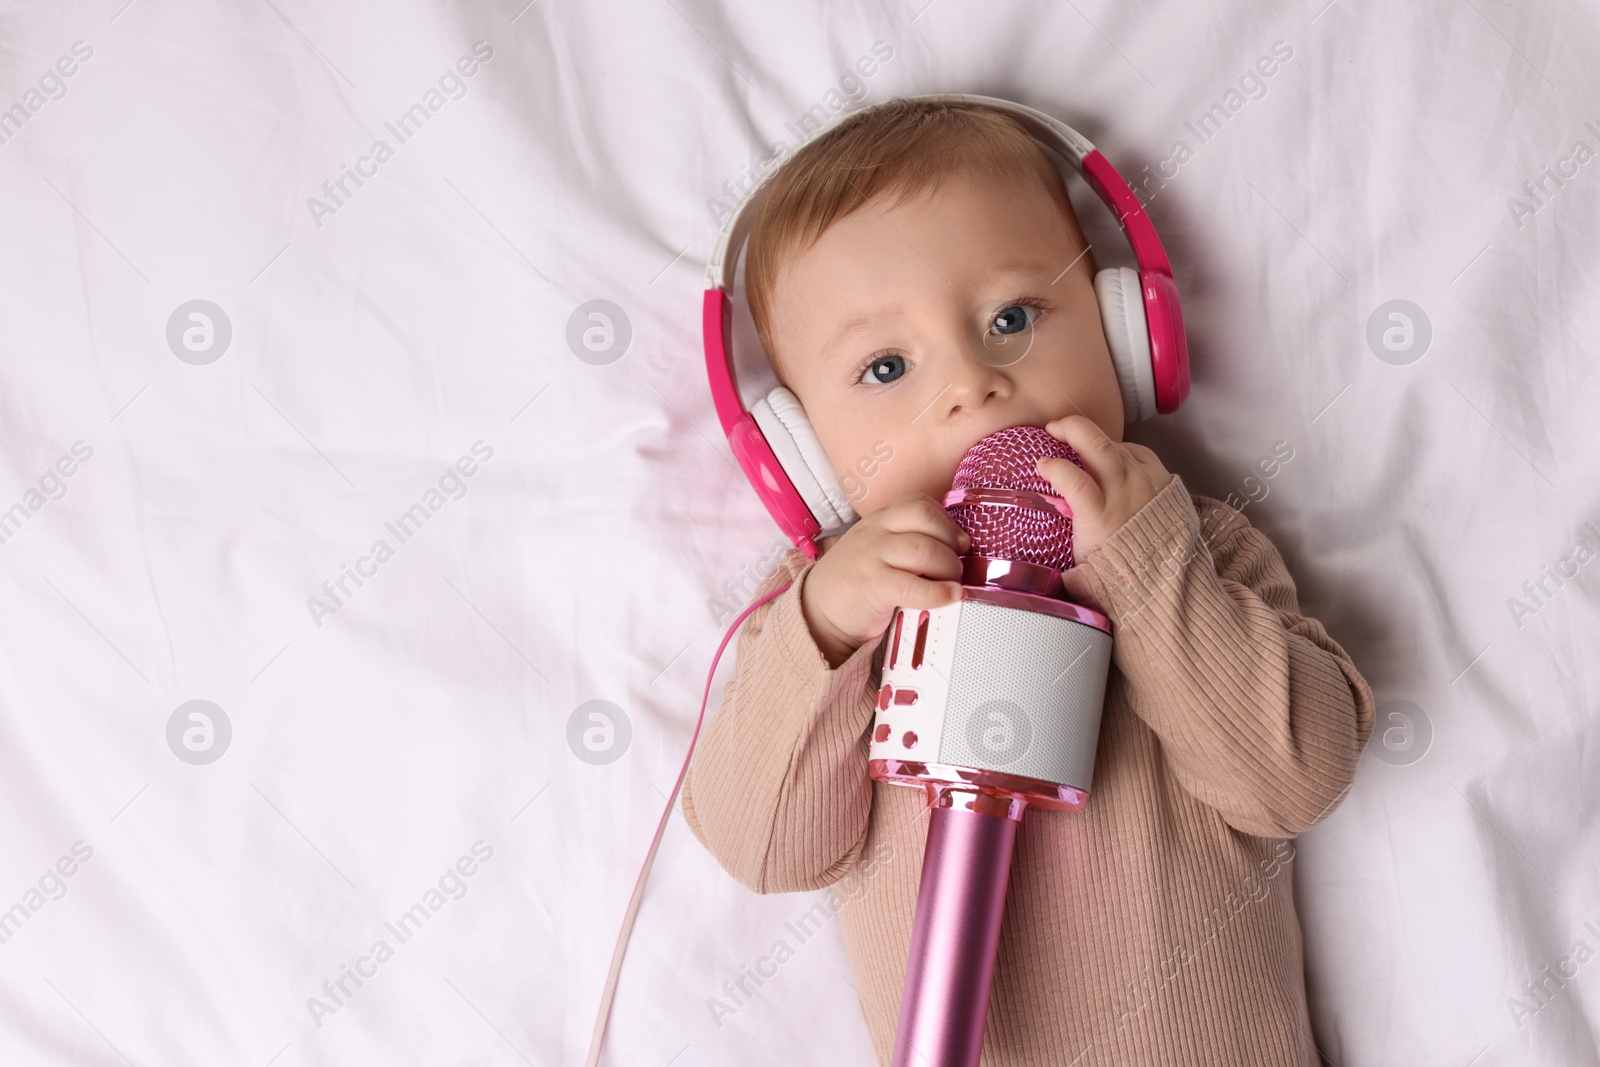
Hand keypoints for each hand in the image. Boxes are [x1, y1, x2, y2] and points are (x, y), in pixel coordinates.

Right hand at [802, 494, 970, 668]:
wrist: (818, 614)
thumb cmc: (856, 584)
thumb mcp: (878, 552)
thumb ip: (908, 543)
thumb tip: (957, 550)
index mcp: (879, 520)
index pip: (919, 503)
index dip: (946, 521)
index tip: (958, 542)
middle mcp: (875, 532)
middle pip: (925, 519)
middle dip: (952, 541)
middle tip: (958, 564)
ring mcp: (872, 557)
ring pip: (924, 550)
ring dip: (950, 567)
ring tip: (953, 583)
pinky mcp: (872, 586)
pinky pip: (915, 586)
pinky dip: (940, 593)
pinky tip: (951, 596)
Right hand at [1034, 415, 1173, 559]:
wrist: (1162, 574)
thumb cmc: (1115, 563)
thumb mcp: (1083, 551)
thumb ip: (1070, 522)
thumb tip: (1051, 498)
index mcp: (1100, 518)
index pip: (1074, 480)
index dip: (1053, 466)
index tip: (1041, 464)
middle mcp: (1125, 495)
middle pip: (1098, 447)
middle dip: (1072, 428)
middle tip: (1054, 428)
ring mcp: (1146, 484)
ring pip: (1117, 445)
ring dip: (1094, 439)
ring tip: (1079, 442)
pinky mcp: (1162, 479)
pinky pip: (1138, 451)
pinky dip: (1119, 448)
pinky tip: (1109, 453)